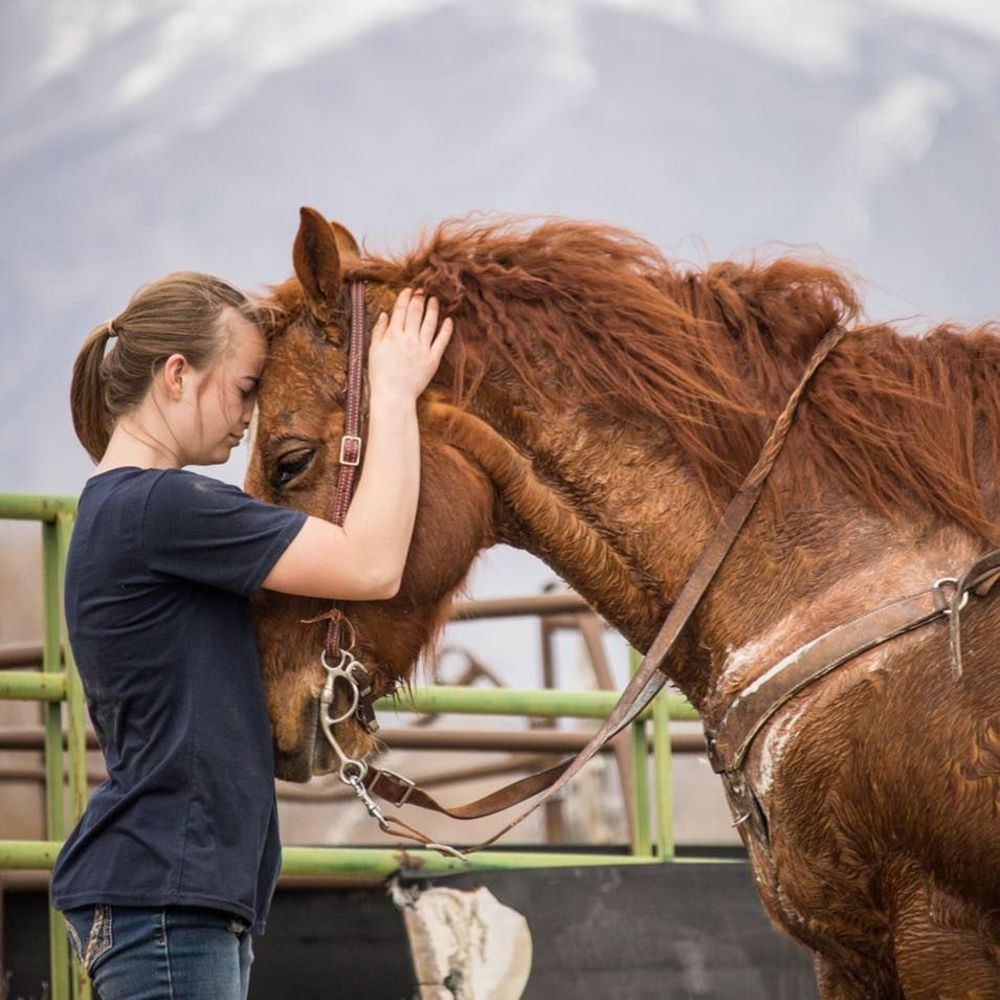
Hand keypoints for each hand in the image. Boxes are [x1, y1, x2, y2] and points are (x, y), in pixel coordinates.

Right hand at [367, 288, 453, 402]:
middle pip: (415, 312)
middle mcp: (408, 339)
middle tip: (423, 289)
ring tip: (435, 300)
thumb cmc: (380, 375)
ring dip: (433, 309)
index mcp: (392, 335)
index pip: (400, 310)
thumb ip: (378, 331)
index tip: (408, 289)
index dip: (405, 297)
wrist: (394, 396)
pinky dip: (446, 329)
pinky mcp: (433, 359)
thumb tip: (385, 314)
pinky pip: (442, 341)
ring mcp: (422, 348)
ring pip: (430, 323)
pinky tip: (449, 320)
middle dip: (419, 298)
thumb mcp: (373, 351)